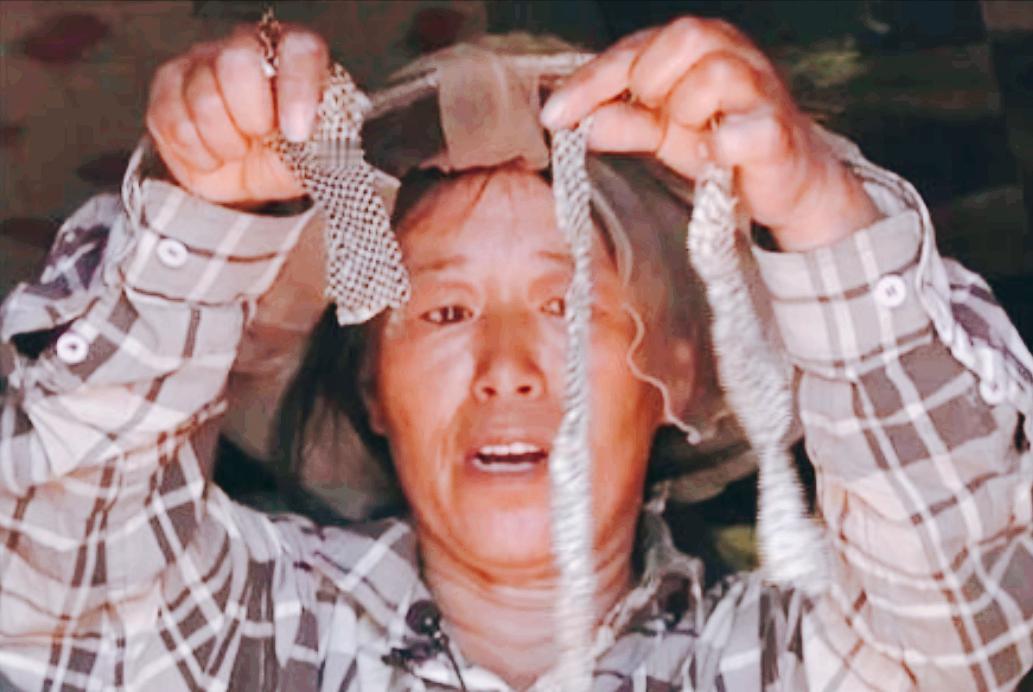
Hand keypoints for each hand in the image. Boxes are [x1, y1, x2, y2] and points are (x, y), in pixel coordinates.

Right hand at [146, 26, 327, 204]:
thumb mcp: (319, 153)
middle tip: (260, 136)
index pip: (299, 50)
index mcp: (295, 54)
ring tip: (237, 150)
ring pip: (203, 97)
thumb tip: (323, 137)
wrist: (250, 176)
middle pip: (237, 62)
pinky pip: (172, 119)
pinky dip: (196, 152)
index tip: (296, 133)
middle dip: (250, 115)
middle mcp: (247, 48)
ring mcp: (202, 63)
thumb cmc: (287, 155)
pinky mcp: (168, 89)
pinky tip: (212, 155)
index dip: (297, 91)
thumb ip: (327, 138)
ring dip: (225, 142)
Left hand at [541, 17, 879, 250]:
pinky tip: (715, 155)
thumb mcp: (661, 133)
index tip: (553, 116)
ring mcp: (761, 91)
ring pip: (715, 73)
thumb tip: (576, 122)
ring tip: (695, 135)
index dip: (591, 81)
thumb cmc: (721, 144)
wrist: (784, 184)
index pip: (635, 48)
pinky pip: (747, 129)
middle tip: (652, 117)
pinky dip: (723, 142)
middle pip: (684, 36)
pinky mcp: (778, 133)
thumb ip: (623, 121)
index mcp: (698, 49)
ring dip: (687, 110)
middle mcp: (733, 56)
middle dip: (650, 80)